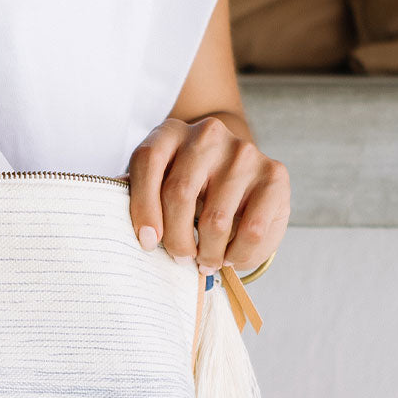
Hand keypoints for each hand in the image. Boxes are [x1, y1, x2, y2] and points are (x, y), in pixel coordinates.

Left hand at [126, 116, 290, 274]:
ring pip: (215, 220)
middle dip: (177, 240)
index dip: (143, 207)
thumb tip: (123, 229)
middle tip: (180, 260)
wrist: (235, 172)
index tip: (148, 242)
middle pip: (180, 194)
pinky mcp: (274, 173)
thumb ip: (137, 199)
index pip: (148, 162)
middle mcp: (207, 135)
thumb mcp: (157, 185)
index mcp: (169, 134)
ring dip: (208, 253)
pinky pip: (252, 229)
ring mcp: (243, 151)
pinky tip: (230, 258)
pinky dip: (238, 255)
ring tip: (205, 263)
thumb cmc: (187, 186)